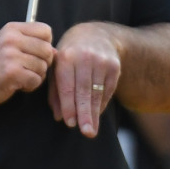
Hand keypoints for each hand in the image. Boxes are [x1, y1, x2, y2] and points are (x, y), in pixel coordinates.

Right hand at [0, 22, 55, 105]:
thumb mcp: (7, 44)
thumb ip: (30, 43)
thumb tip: (56, 51)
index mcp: (12, 29)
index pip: (46, 30)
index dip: (46, 44)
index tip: (35, 53)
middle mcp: (12, 39)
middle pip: (48, 49)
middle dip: (43, 63)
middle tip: (28, 69)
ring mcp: (11, 56)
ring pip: (43, 66)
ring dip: (35, 76)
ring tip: (21, 77)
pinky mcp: (12, 73)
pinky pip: (36, 80)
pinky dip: (30, 86)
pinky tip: (18, 84)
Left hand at [48, 23, 119, 137]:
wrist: (94, 35)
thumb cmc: (70, 56)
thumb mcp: (57, 67)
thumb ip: (55, 92)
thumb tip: (59, 116)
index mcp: (66, 57)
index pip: (67, 86)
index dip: (68, 106)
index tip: (69, 123)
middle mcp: (84, 57)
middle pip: (84, 91)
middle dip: (84, 113)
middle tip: (85, 132)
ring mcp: (102, 61)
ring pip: (97, 92)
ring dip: (94, 113)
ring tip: (91, 130)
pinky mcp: (114, 66)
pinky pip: (108, 90)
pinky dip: (102, 104)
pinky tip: (96, 114)